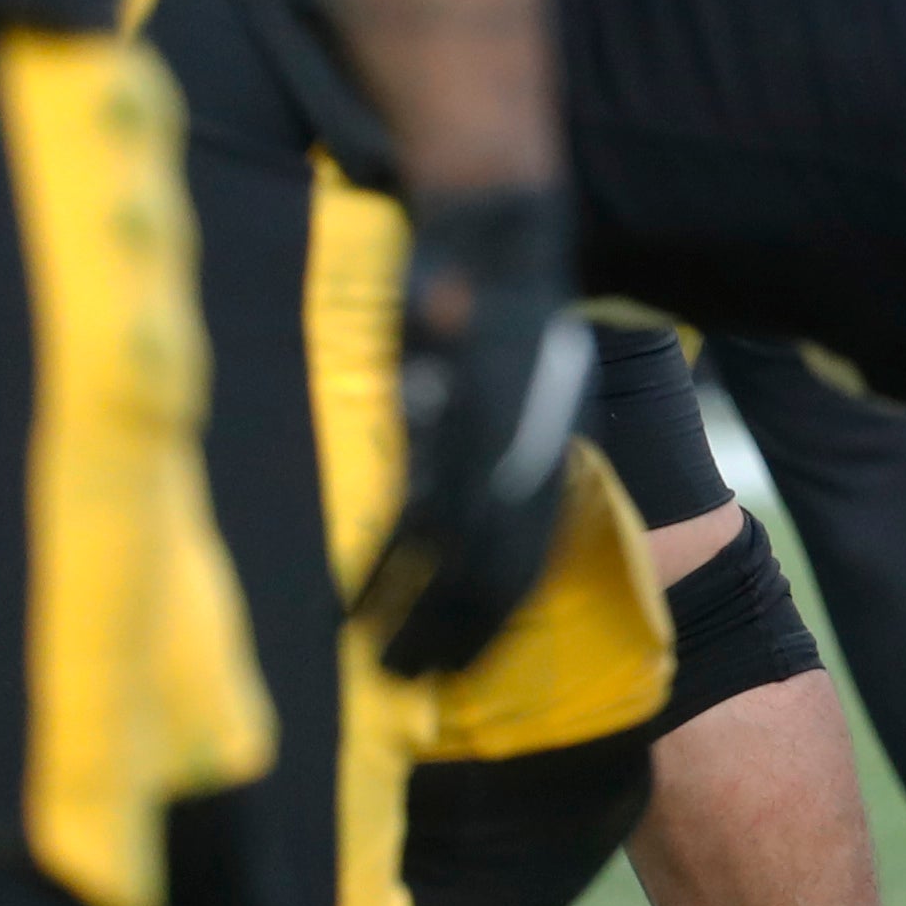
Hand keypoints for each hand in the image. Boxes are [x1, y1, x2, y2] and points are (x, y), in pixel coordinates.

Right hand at [357, 188, 585, 678]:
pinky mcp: (439, 416)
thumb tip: (465, 496)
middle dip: (462, 635)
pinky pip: (412, 510)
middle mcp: (528, 454)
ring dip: (417, 618)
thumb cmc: (496, 298)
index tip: (475, 662)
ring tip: (386, 667)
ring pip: (455, 556)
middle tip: (422, 685)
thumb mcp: (518, 376)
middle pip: (500, 571)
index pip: (535, 555)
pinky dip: (385, 565)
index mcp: (549, 449)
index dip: (505, 615)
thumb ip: (499, 436)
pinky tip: (356, 604)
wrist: (496, 221)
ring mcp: (485, 440)